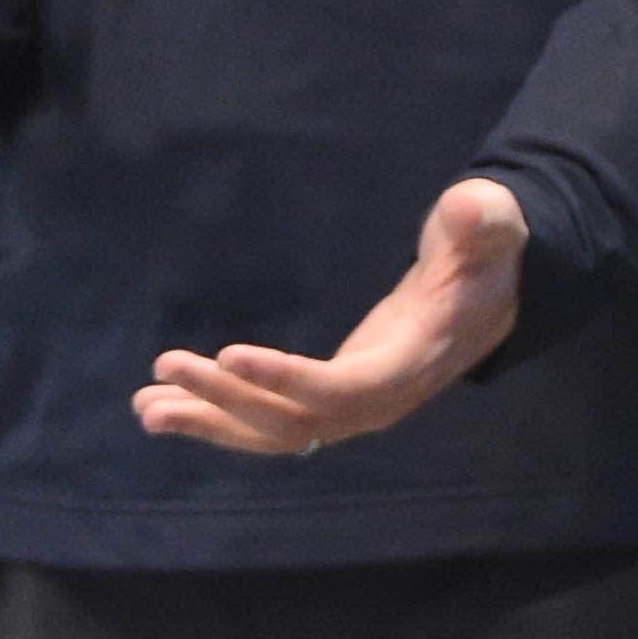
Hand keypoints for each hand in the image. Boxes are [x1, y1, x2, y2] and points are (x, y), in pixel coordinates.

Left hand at [133, 177, 526, 457]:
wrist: (482, 301)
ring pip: (271, 432)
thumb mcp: (491, 231)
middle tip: (167, 364)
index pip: (344, 388)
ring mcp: (349, 409)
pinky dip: (216, 417)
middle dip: (228, 398)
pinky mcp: (326, 402)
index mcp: (413, 365)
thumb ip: (482, 221)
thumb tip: (470, 206)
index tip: (230, 353)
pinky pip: (266, 422)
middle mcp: (377, 402)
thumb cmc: (483, 259)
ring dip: (208, 421)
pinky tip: (165, 408)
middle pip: (294, 420)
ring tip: (146, 406)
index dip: (288, 378)